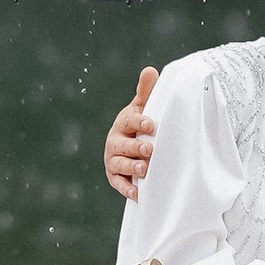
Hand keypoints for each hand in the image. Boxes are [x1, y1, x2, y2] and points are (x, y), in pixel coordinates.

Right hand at [104, 67, 159, 199]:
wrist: (131, 146)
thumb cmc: (141, 125)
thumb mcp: (144, 108)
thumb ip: (146, 92)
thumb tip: (150, 70)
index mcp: (123, 122)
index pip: (129, 121)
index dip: (139, 122)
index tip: (151, 124)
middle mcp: (115, 141)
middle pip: (122, 145)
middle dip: (134, 147)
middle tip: (149, 149)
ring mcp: (113, 159)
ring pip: (119, 164)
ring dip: (131, 167)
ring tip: (145, 169)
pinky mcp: (115, 176)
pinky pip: (119, 184)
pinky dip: (127, 189)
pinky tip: (138, 193)